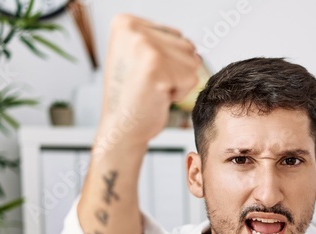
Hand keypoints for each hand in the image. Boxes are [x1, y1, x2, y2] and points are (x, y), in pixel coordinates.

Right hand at [98, 14, 202, 150]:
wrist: (121, 128)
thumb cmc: (133, 97)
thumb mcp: (139, 58)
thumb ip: (161, 42)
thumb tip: (194, 49)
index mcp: (125, 23)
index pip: (176, 35)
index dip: (168, 61)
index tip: (143, 73)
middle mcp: (132, 29)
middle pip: (186, 45)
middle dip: (176, 71)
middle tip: (149, 84)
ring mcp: (144, 46)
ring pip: (192, 61)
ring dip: (179, 81)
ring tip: (154, 89)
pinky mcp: (156, 67)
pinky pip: (191, 79)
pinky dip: (180, 94)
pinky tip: (157, 97)